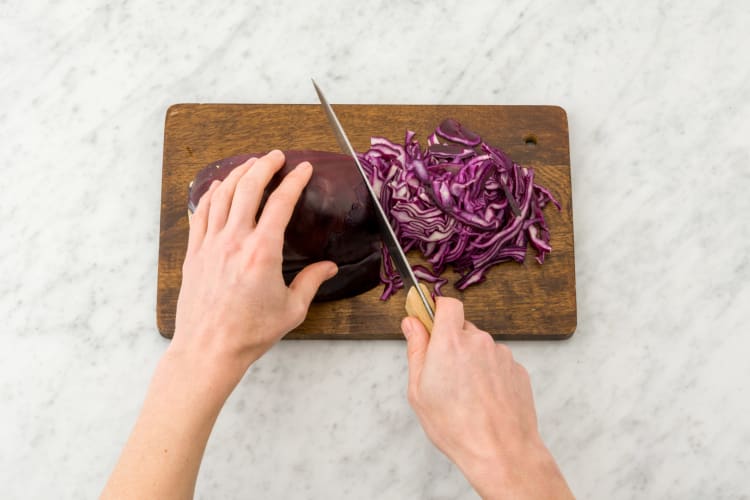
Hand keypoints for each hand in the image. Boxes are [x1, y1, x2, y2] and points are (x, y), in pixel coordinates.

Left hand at [172, 150, 337, 388]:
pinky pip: (201, 213)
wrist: (209, 349)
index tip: (303, 168)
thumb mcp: (291, 309)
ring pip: (223, 195)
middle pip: (248, 188)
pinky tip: (218, 186)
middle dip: (264, 165)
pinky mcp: (194, 253)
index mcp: (262, 252)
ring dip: (238, 174)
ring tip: (250, 164)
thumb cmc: (250, 333)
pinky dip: (211, 194)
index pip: (281, 202)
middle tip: (276, 156)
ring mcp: (210, 244)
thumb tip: (328, 267)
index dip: (294, 180)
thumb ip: (311, 282)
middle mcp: (235, 241)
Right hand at [402, 298, 572, 498]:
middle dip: (452, 344)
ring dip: (472, 362)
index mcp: (450, 342)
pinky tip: (483, 400)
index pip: (447, 304)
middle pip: (463, 328)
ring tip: (466, 395)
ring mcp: (502, 355)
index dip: (437, 309)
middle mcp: (479, 342)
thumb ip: (416, 350)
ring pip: (481, 348)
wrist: (501, 452)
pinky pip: (497, 363)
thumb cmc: (456, 427)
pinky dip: (489, 375)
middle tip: (443, 375)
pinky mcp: (518, 370)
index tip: (430, 322)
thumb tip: (412, 324)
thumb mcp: (419, 390)